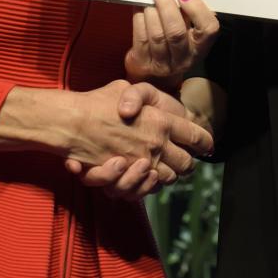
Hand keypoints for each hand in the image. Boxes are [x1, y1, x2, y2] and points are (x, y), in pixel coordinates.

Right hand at [66, 82, 212, 199]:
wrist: (71, 122)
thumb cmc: (98, 102)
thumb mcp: (128, 88)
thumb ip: (147, 97)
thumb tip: (162, 112)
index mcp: (162, 121)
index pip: (198, 138)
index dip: (206, 143)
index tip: (206, 146)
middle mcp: (156, 145)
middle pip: (186, 165)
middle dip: (187, 164)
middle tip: (182, 158)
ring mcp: (141, 163)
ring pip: (167, 179)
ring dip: (166, 175)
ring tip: (160, 165)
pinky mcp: (126, 178)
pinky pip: (145, 190)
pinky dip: (146, 186)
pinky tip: (143, 175)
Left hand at [124, 0, 218, 88]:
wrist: (154, 72)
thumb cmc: (175, 42)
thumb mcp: (189, 31)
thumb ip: (189, 14)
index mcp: (201, 47)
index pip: (208, 29)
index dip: (197, 9)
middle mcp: (184, 59)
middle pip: (176, 32)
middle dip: (166, 6)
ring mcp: (163, 64)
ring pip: (156, 34)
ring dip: (150, 10)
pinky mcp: (143, 62)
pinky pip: (141, 37)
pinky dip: (139, 18)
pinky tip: (139, 5)